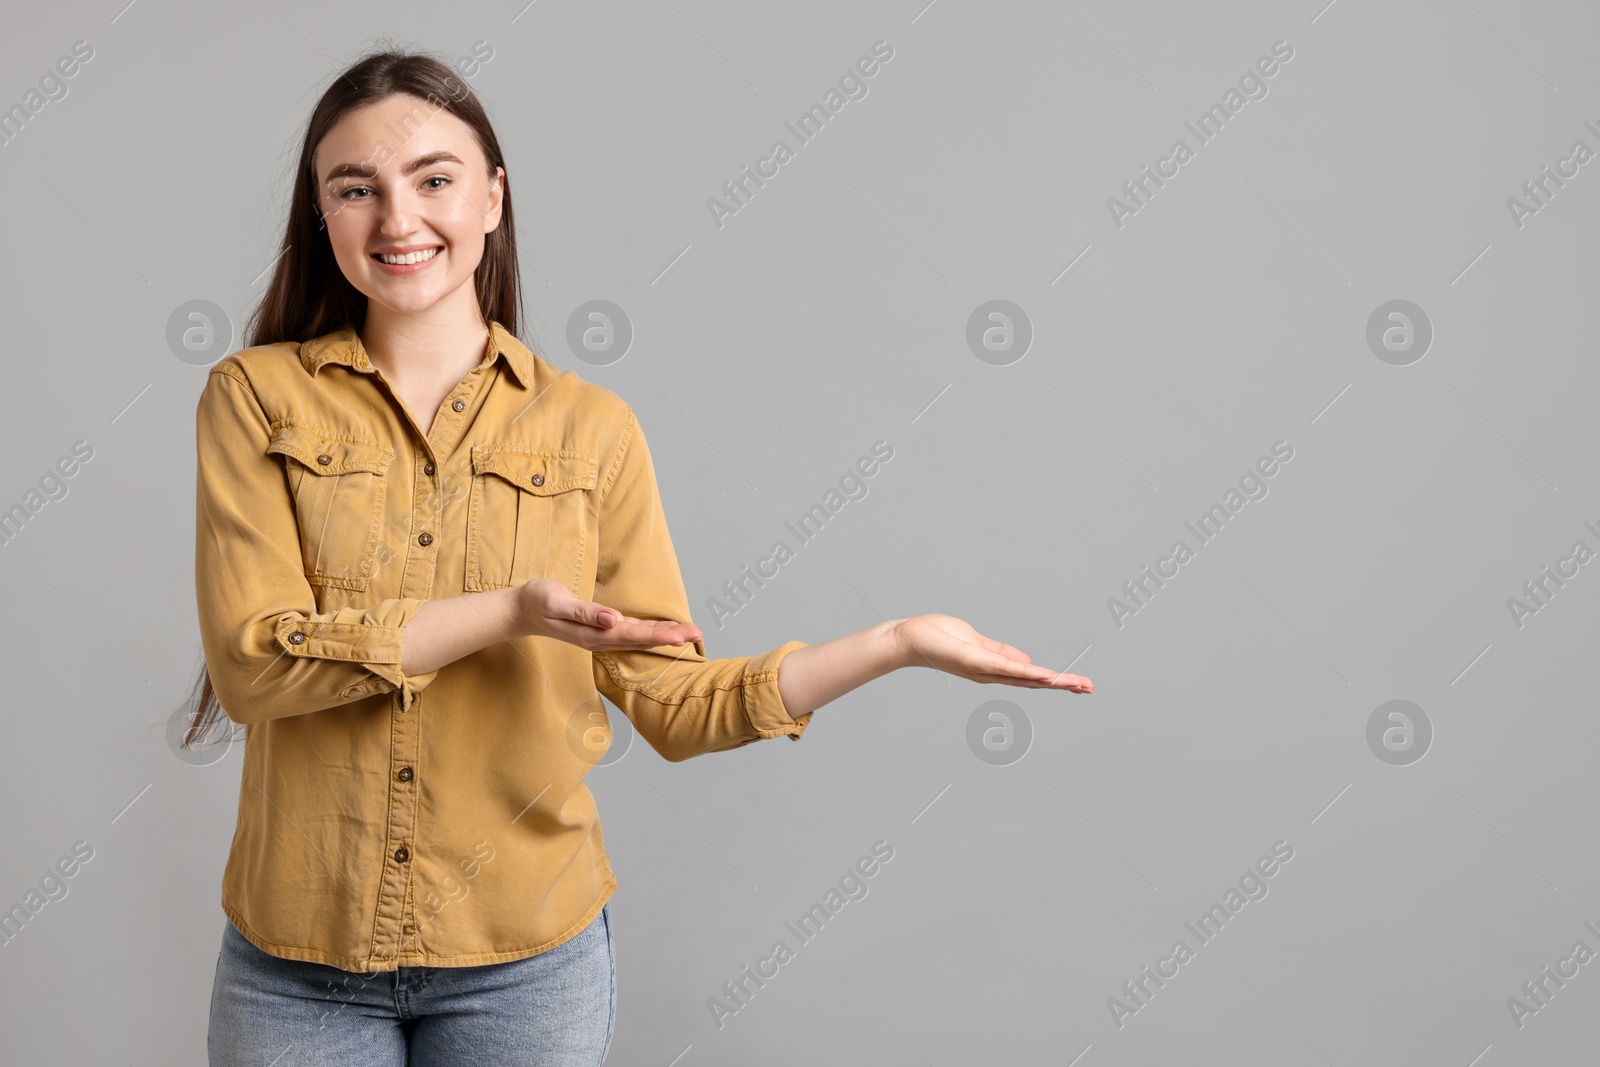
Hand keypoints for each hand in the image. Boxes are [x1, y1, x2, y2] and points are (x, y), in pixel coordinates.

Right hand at [513, 578, 702, 651]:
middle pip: (642, 639)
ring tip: (689, 634)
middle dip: (671, 637)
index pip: (633, 634)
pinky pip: (631, 634)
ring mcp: (600, 636)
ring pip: (639, 638)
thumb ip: (585, 612)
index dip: (659, 634)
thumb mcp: (557, 601)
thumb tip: (612, 619)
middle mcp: (600, 638)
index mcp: (593, 632)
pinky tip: (663, 632)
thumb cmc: (538, 600)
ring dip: (664, 636)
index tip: (682, 635)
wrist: (521, 610)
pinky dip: (650, 633)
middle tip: (698, 633)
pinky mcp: (600, 630)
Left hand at [890, 615, 1092, 692]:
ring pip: (1023, 677)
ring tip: (1075, 684)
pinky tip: (1042, 673)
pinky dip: (1024, 671)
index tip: (1080, 684)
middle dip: (1061, 685)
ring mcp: (983, 669)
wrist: (909, 639)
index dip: (1055, 680)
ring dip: (1050, 681)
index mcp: (993, 668)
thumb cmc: (938, 638)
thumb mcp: (977, 643)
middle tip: (1089, 688)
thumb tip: (1026, 662)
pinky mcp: (973, 660)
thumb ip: (1001, 652)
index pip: (1029, 676)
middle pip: (1032, 682)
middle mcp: (990, 674)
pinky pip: (1004, 667)